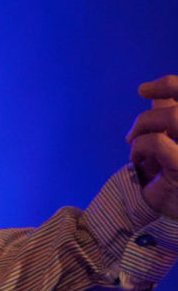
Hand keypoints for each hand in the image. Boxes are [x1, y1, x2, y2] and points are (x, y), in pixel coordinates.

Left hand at [126, 74, 177, 217]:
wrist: (167, 219)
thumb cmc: (170, 181)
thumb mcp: (167, 146)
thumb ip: (166, 120)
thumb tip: (156, 97)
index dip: (170, 85)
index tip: (143, 90)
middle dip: (150, 116)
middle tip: (132, 134)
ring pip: (174, 118)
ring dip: (145, 127)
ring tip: (134, 145)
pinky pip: (160, 143)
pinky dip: (142, 147)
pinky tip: (138, 161)